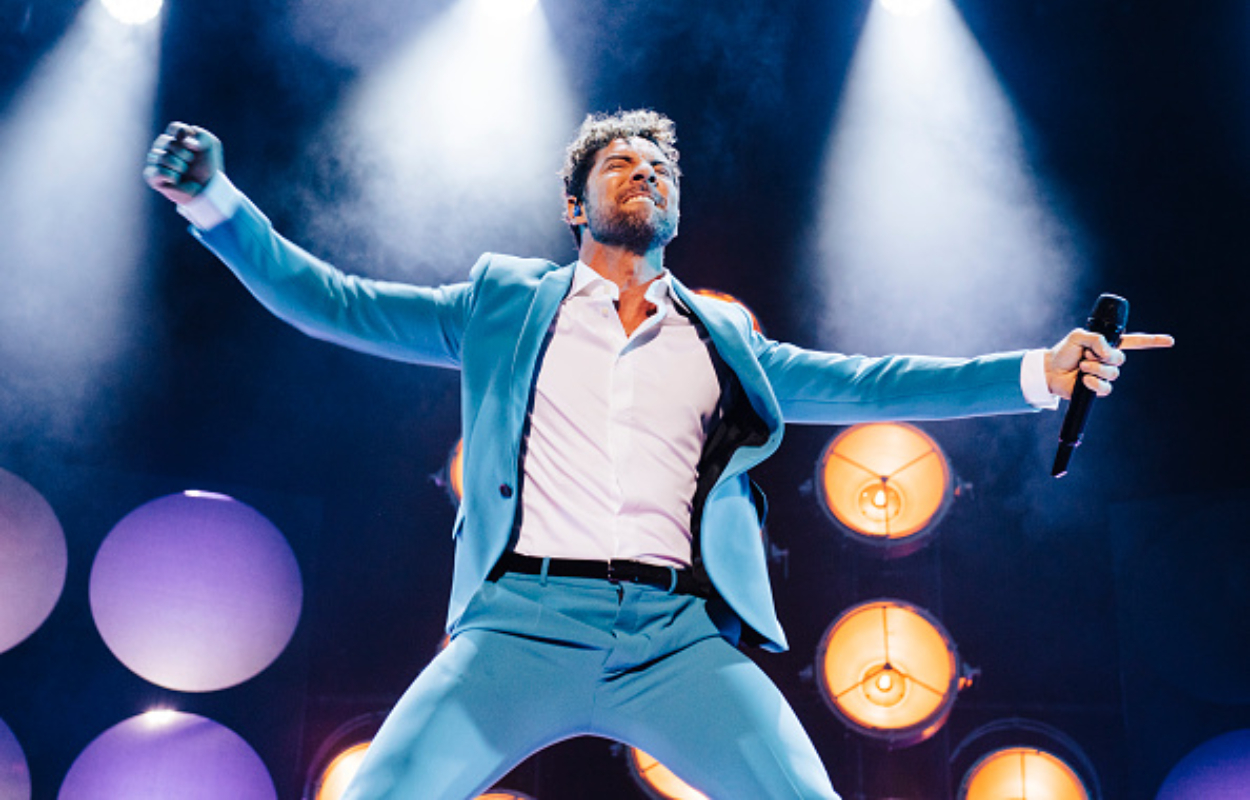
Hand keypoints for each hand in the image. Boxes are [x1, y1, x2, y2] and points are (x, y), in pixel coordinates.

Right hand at [143, 122, 222, 204]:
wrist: (205, 189)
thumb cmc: (207, 167)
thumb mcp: (212, 146)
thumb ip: (203, 137)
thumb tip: (186, 141)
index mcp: (176, 137)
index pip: (175, 127)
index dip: (186, 136)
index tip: (195, 146)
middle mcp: (162, 146)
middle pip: (168, 142)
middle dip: (185, 154)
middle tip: (191, 162)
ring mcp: (155, 160)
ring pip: (162, 156)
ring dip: (179, 166)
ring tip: (184, 171)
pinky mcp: (151, 175)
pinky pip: (158, 171)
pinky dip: (172, 176)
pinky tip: (176, 179)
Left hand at [1044, 328, 1174, 398]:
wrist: (1049, 371)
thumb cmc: (1063, 352)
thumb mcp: (1078, 336)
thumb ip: (1096, 338)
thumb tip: (1108, 353)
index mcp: (1108, 345)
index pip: (1135, 342)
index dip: (1153, 341)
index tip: (1170, 341)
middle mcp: (1109, 360)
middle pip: (1121, 359)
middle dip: (1102, 357)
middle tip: (1085, 356)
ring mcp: (1104, 375)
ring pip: (1113, 373)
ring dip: (1095, 368)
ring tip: (1081, 367)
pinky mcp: (1098, 389)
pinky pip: (1105, 388)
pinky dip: (1093, 383)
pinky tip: (1084, 381)